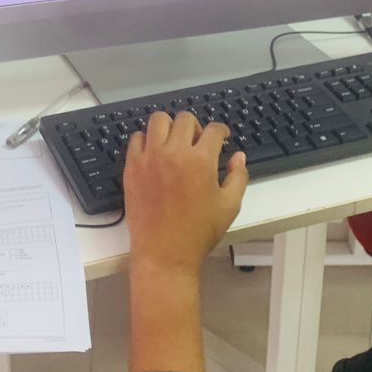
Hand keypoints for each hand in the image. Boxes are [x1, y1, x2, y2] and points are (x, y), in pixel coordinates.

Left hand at [123, 111, 248, 279]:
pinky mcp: (132, 167)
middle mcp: (174, 152)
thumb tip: (238, 156)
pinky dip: (147, 140)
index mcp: (201, 160)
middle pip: (185, 119)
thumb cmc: (198, 232)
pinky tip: (155, 153)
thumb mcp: (229, 206)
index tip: (222, 138)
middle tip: (198, 143)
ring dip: (170, 126)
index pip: (214, 130)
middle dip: (196, 127)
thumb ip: (238, 176)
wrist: (165, 252)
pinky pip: (137, 138)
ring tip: (175, 143)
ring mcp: (150, 158)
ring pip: (158, 120)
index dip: (222, 131)